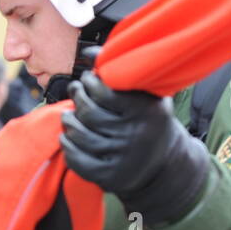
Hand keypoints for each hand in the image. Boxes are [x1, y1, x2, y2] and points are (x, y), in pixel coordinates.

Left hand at [62, 68, 210, 225]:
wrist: (163, 163)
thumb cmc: (147, 119)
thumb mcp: (146, 94)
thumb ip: (122, 72)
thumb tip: (90, 53)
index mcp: (146, 111)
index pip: (105, 93)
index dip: (89, 83)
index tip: (87, 78)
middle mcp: (136, 135)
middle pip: (89, 113)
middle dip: (77, 98)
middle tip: (75, 91)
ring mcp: (122, 158)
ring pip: (80, 135)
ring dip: (68, 121)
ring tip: (68, 114)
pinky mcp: (110, 177)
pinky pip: (78, 160)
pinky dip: (67, 146)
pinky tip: (67, 137)